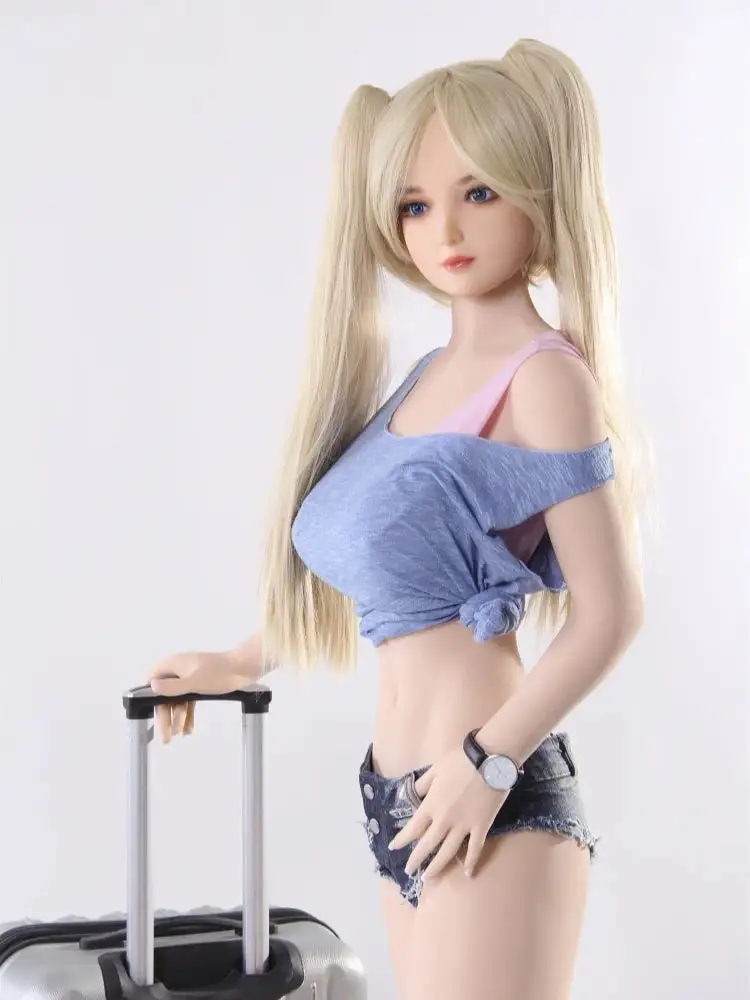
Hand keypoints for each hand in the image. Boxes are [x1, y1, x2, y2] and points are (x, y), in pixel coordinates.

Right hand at [146, 651, 251, 743]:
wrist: (243, 668)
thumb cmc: (220, 671)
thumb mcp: (194, 682)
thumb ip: (173, 686)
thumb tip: (153, 686)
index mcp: (173, 664)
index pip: (151, 680)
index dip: (148, 698)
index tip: (149, 714)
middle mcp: (178, 669)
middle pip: (165, 695)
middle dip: (165, 716)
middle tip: (165, 736)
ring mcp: (188, 677)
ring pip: (177, 700)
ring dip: (177, 718)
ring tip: (177, 735)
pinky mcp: (199, 683)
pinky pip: (188, 700)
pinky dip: (188, 714)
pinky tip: (188, 729)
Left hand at [387, 744, 509, 879]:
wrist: (488, 760)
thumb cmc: (459, 761)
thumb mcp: (434, 770)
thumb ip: (422, 785)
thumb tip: (410, 796)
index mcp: (431, 805)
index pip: (412, 828)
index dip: (402, 840)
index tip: (393, 848)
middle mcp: (444, 820)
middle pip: (427, 844)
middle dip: (416, 859)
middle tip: (409, 871)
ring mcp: (463, 826)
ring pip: (447, 852)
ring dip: (437, 866)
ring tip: (429, 877)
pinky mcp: (481, 827)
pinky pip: (475, 849)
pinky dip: (471, 862)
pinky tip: (468, 874)